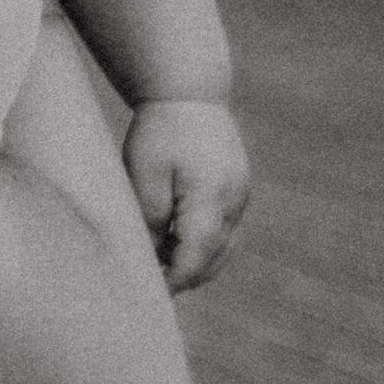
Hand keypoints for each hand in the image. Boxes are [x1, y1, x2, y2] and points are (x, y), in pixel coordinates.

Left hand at [124, 97, 250, 291]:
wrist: (188, 91)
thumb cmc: (159, 132)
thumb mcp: (143, 176)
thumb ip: (149, 222)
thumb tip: (150, 261)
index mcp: (211, 200)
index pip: (195, 260)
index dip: (172, 282)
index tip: (147, 292)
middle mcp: (234, 203)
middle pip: (212, 261)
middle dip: (182, 276)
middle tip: (149, 282)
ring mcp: (241, 197)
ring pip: (221, 250)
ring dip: (193, 261)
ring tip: (157, 259)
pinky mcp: (239, 191)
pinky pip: (224, 231)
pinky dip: (202, 242)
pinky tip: (173, 237)